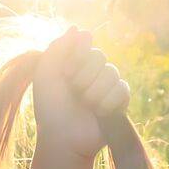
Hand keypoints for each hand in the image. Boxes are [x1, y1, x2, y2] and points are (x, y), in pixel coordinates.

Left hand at [33, 27, 129, 161]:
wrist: (62, 139)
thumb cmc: (50, 108)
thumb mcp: (45, 73)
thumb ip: (58, 47)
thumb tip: (80, 29)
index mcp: (75, 63)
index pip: (85, 43)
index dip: (77, 57)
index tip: (66, 74)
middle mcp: (93, 72)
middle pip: (100, 56)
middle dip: (84, 75)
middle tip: (75, 91)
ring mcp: (107, 87)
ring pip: (112, 72)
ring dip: (95, 90)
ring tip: (86, 104)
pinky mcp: (119, 103)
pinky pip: (122, 89)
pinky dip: (109, 100)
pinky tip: (99, 111)